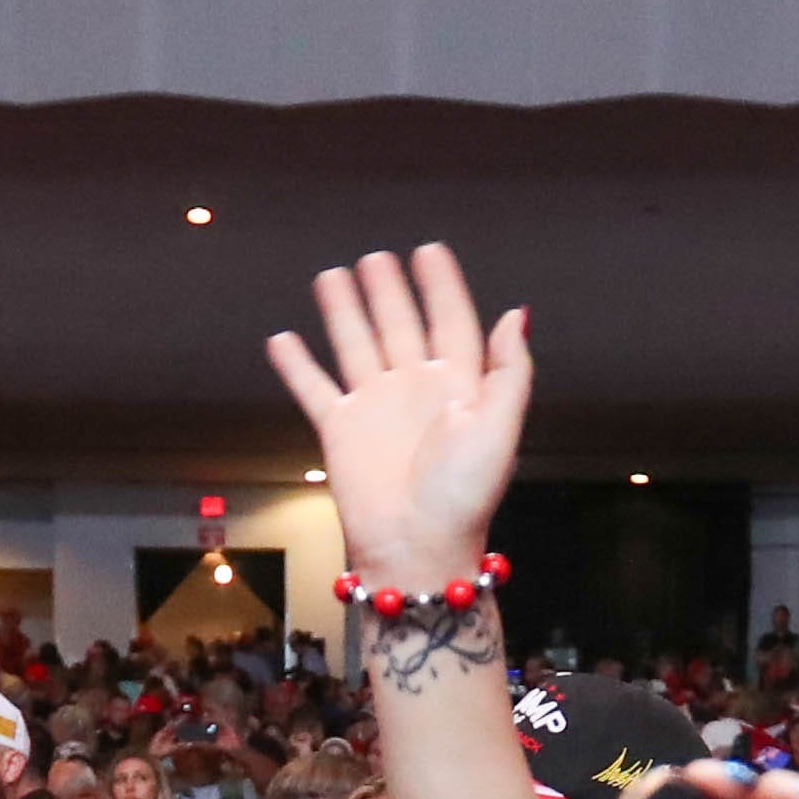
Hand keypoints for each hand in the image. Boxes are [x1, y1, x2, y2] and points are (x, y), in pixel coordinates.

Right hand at [267, 245, 532, 602]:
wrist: (416, 547)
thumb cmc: (464, 497)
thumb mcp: (500, 429)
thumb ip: (509, 370)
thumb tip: (515, 313)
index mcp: (459, 386)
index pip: (451, 321)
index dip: (441, 286)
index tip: (430, 250)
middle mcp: (415, 390)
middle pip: (399, 324)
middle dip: (388, 289)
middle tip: (375, 257)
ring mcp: (376, 407)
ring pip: (356, 344)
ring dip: (345, 311)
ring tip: (332, 276)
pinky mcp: (341, 430)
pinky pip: (314, 388)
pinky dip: (297, 365)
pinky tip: (282, 340)